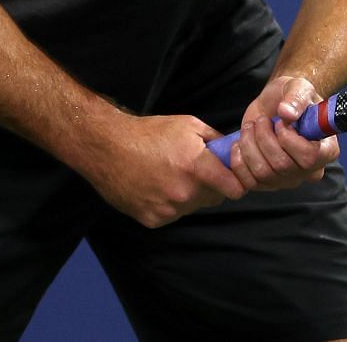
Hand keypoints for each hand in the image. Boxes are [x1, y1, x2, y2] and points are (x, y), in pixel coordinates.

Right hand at [84, 112, 244, 228]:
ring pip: (193, 207)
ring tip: (172, 177)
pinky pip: (173, 214)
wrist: (108, 148)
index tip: (233, 179)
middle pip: (214, 199)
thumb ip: (216, 140)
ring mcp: (168, 209)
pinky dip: (170, 205)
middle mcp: (184, 193)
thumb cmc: (150, 133)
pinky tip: (157, 188)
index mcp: (197, 168)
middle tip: (198, 173)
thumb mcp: (189, 125)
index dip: (237, 183)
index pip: (234, 188)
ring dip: (190, 196)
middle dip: (212, 187)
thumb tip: (234, 150)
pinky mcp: (152, 220)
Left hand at [224, 74, 339, 192]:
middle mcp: (310, 170)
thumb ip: (296, 98)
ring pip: (263, 173)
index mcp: (326, 149)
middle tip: (262, 120)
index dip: (289, 140)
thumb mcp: (298, 87)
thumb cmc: (291, 97)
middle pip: (282, 166)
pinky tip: (241, 143)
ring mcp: (288, 180)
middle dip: (264, 138)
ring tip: (251, 127)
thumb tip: (287, 112)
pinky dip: (238, 161)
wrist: (274, 105)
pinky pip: (247, 182)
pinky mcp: (266, 184)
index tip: (280, 122)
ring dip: (250, 145)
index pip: (310, 157)